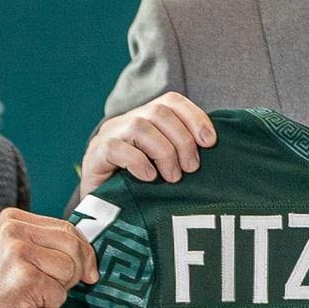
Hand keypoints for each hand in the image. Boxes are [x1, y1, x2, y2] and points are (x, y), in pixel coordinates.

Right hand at [0, 208, 96, 307]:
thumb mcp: (14, 255)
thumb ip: (45, 246)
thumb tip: (87, 255)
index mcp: (13, 220)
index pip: (67, 228)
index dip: (83, 252)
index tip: (86, 269)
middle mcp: (14, 231)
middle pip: (73, 245)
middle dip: (74, 271)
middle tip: (52, 287)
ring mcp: (18, 253)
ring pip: (71, 269)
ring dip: (58, 290)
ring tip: (31, 295)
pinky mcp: (25, 279)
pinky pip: (60, 293)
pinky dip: (49, 306)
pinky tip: (26, 306)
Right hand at [80, 93, 215, 190]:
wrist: (99, 206)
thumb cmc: (139, 184)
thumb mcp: (164, 165)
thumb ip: (183, 153)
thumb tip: (213, 148)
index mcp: (146, 118)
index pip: (172, 101)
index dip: (195, 117)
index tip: (210, 142)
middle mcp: (127, 120)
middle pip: (159, 112)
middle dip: (182, 140)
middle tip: (192, 168)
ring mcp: (110, 135)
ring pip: (140, 127)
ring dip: (164, 152)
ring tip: (173, 177)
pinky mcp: (95, 155)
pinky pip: (117, 148)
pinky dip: (138, 163)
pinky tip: (150, 178)